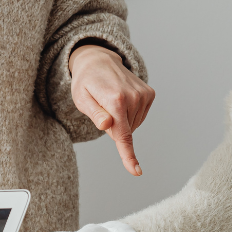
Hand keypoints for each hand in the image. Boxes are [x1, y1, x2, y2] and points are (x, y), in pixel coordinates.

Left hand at [69, 44, 154, 175]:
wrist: (98, 60)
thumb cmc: (86, 82)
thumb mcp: (81, 98)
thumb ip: (94, 113)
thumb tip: (106, 126)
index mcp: (115, 100)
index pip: (123, 135)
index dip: (128, 156)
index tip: (136, 171)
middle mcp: (133, 97)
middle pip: (125, 132)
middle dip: (113, 127)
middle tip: (102, 108)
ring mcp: (144, 95)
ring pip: (133, 126)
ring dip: (121, 121)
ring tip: (111, 101)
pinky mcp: (149, 94)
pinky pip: (140, 117)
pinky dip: (130, 115)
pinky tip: (122, 100)